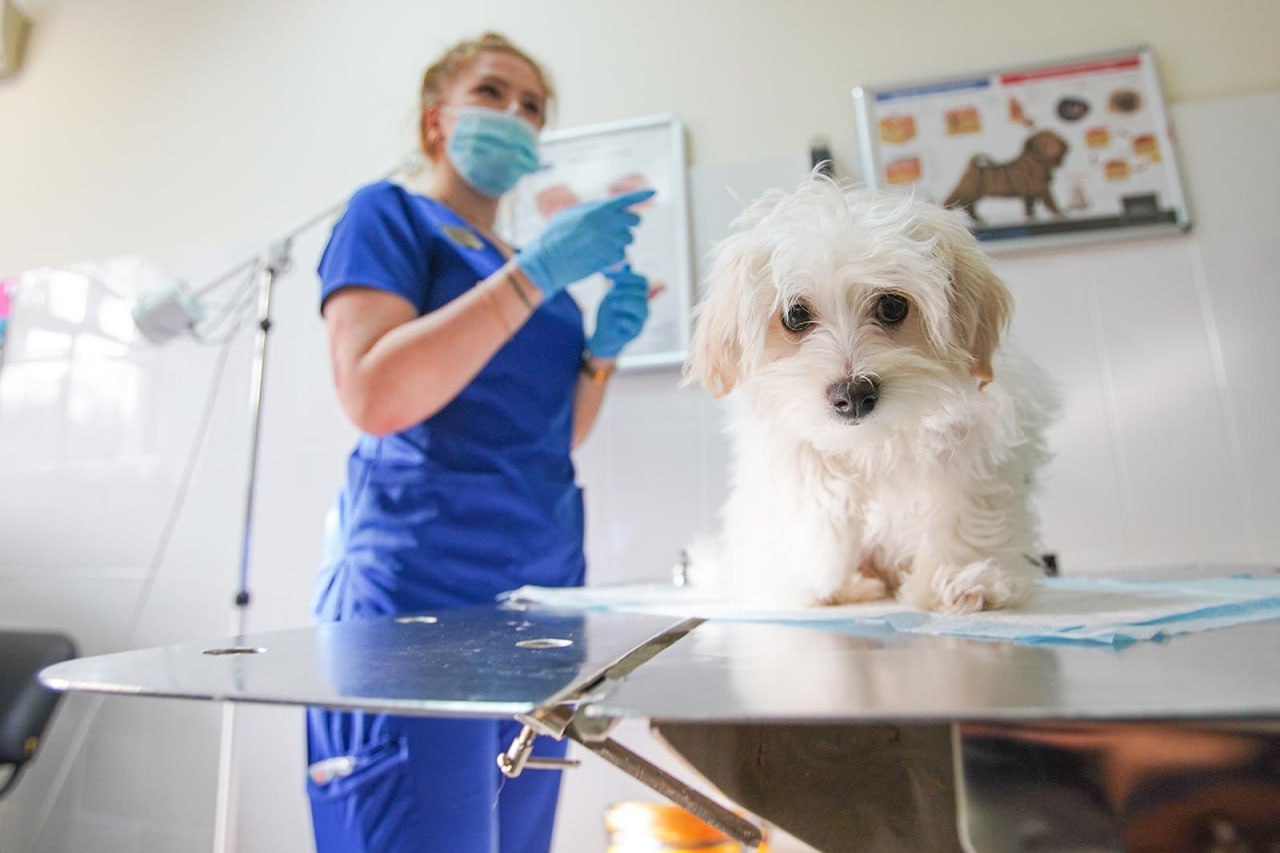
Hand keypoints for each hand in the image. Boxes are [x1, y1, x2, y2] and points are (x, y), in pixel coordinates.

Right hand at [515, 189, 653, 296]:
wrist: (546, 261)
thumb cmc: (553, 239)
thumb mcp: (570, 215)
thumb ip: (592, 211)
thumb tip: (606, 212)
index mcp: (597, 208)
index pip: (626, 199)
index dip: (641, 195)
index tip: (653, 192)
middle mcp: (607, 221)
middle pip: (635, 221)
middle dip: (627, 227)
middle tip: (615, 234)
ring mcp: (609, 239)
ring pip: (628, 241)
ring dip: (618, 245)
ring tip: (598, 249)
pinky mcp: (608, 257)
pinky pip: (621, 258)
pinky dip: (613, 261)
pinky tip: (598, 260)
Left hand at [587, 264, 649, 358]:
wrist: (604, 334)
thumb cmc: (610, 312)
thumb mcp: (612, 293)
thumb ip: (620, 281)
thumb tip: (626, 264)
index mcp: (640, 295)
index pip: (641, 280)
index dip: (624, 275)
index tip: (604, 273)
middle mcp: (644, 306)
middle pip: (640, 291)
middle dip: (622, 289)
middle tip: (608, 294)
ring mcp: (641, 320)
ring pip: (640, 307)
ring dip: (624, 302)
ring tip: (612, 304)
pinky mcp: (635, 333)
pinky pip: (633, 324)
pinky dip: (623, 320)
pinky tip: (615, 319)